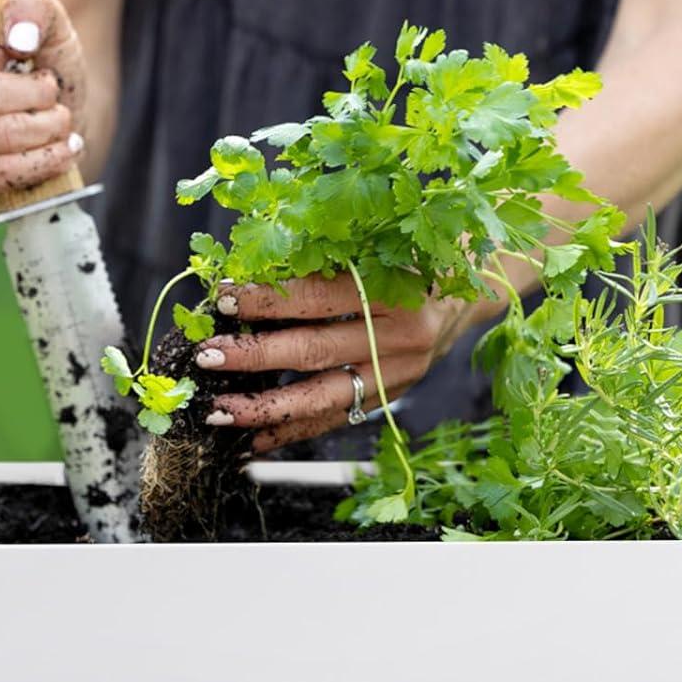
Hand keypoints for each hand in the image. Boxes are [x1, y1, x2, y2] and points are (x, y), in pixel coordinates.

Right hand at [0, 0, 86, 206]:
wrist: (62, 113)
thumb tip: (18, 36)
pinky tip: (62, 149)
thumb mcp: (48, 20)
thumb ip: (32, 3)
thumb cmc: (43, 61)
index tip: (15, 56)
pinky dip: (45, 160)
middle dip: (37, 94)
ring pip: (0, 135)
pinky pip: (1, 174)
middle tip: (51, 91)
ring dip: (48, 126)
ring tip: (59, 118)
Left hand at [194, 275, 487, 452]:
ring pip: (323, 397)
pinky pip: (334, 420)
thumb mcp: (379, 242)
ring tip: (219, 411)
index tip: (225, 299)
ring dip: (265, 408)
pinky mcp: (392, 397)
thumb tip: (251, 270)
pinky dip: (291, 431)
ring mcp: (398, 373)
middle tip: (209, 356)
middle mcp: (401, 336)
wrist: (473, 287)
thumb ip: (324, 256)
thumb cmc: (415, 254)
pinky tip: (252, 439)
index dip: (270, 298)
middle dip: (255, 356)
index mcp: (398, 287)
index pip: (321, 296)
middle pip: (316, 350)